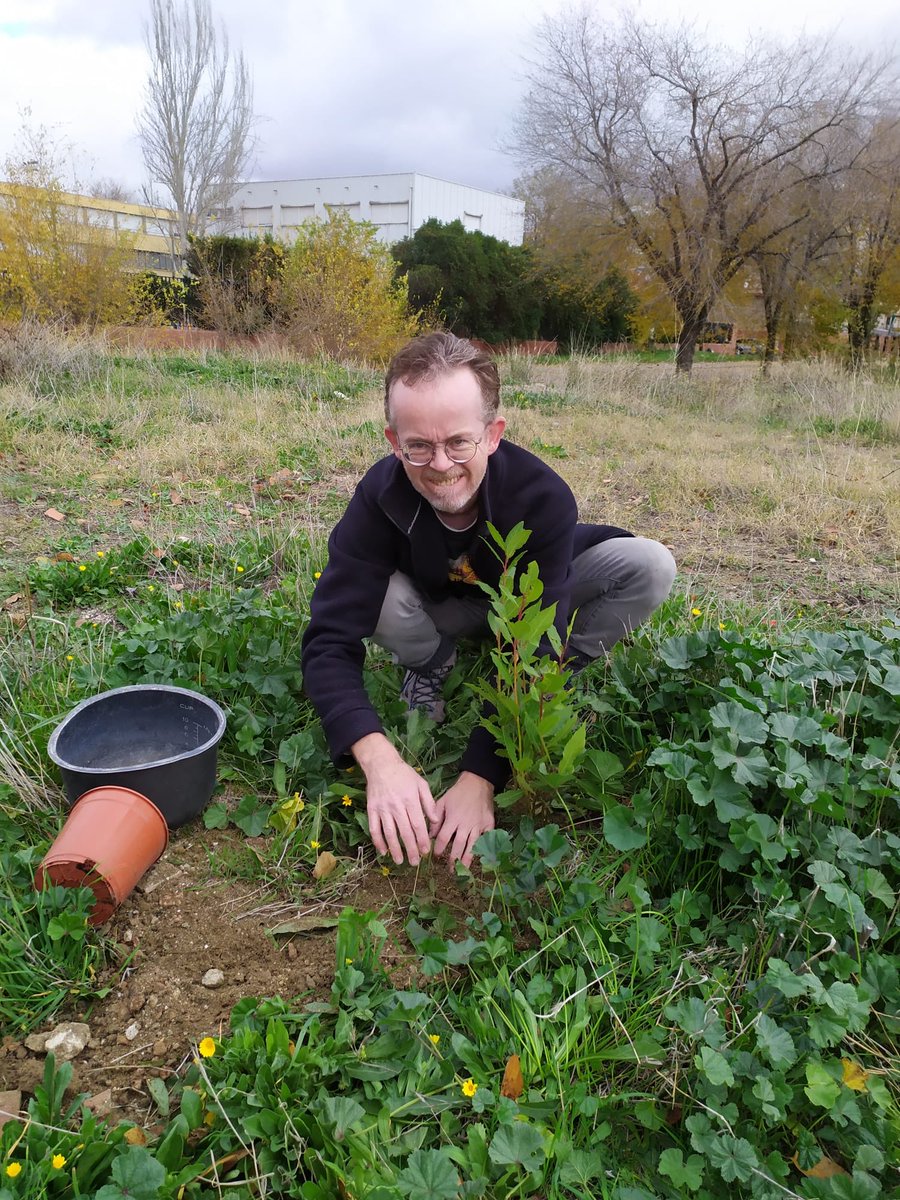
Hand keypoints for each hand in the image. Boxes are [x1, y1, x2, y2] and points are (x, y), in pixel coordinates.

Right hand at [352, 733, 437, 865]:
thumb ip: (429, 803)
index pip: (418, 825)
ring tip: (400, 861)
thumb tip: (436, 821)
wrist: (381, 764)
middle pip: (404, 832)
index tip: (425, 852)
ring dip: (395, 849)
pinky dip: (378, 841)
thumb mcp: (421, 784)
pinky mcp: (371, 809)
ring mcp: (382, 809)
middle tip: (415, 862)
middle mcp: (396, 806)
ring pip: (389, 833)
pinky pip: (374, 828)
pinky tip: (383, 851)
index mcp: (410, 800)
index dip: (422, 840)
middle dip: (410, 849)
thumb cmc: (404, 774)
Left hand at [432, 772, 494, 867]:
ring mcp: (478, 825)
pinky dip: (485, 848)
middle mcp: (465, 824)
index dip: (438, 848)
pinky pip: (487, 838)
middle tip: (451, 870)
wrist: (477, 782)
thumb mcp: (442, 801)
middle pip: (458, 845)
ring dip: (468, 859)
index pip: (443, 838)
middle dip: (453, 859)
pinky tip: (482, 858)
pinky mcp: (489, 824)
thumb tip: (430, 834)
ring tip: (464, 870)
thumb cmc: (457, 793)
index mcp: (453, 819)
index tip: (435, 856)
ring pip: (472, 845)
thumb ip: (435, 818)